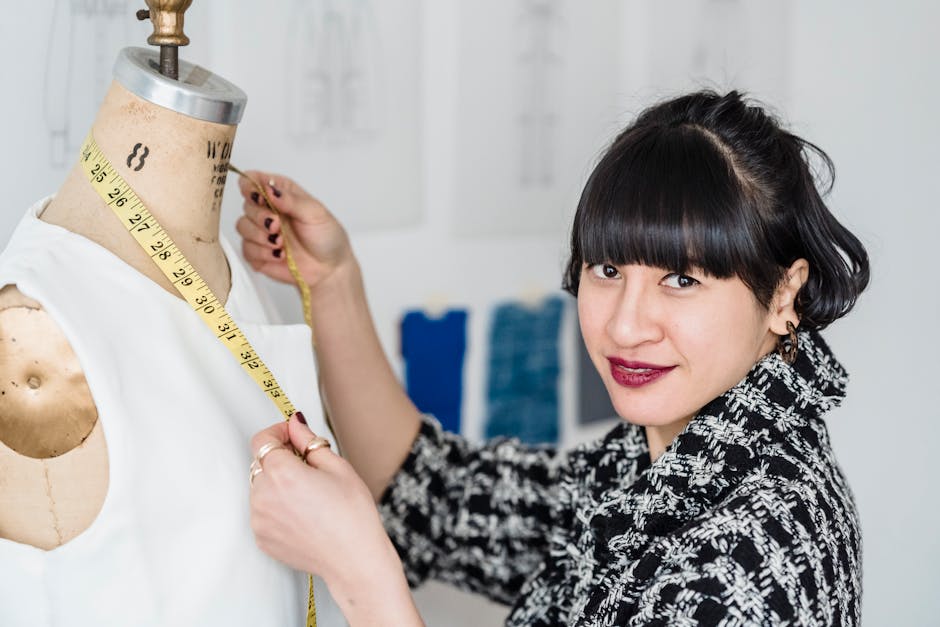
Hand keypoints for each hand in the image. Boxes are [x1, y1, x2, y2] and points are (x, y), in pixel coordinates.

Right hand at [236, 172, 352, 289]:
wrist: (330, 268)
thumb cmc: (327, 237)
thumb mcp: (315, 213)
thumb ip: (291, 200)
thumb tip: (269, 189)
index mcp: (280, 193)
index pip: (253, 179)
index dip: (250, 185)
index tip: (258, 197)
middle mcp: (267, 210)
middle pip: (246, 204)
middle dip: (260, 217)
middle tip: (277, 226)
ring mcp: (261, 231)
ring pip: (242, 226)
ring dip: (260, 236)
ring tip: (281, 243)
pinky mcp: (257, 252)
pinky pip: (246, 249)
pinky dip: (262, 253)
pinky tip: (279, 255)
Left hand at [249, 415, 419, 623]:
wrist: (354, 560)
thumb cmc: (352, 515)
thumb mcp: (337, 467)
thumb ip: (309, 441)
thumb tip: (294, 424)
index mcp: (282, 473)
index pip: (262, 440)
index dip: (278, 432)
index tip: (292, 436)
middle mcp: (263, 496)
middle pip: (261, 463)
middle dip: (280, 458)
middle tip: (308, 467)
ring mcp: (259, 519)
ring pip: (260, 487)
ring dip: (277, 483)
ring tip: (308, 496)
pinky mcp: (261, 537)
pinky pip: (262, 511)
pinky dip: (276, 506)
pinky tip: (303, 513)